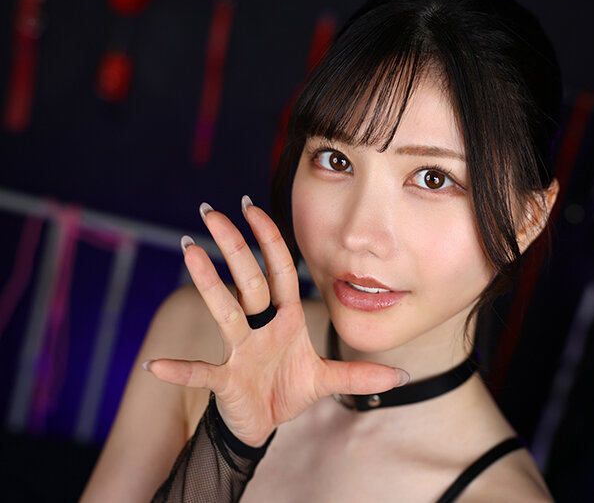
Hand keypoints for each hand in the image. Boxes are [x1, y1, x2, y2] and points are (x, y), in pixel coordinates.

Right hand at [145, 196, 408, 446]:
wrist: (263, 423)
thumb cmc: (288, 389)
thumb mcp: (327, 380)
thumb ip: (359, 375)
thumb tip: (402, 377)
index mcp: (284, 320)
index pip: (279, 272)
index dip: (270, 240)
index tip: (253, 207)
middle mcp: (260, 327)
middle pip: (248, 280)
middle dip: (233, 246)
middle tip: (212, 211)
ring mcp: (240, 351)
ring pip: (225, 311)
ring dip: (207, 282)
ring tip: (188, 249)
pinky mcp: (226, 379)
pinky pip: (202, 372)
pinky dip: (181, 370)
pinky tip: (155, 366)